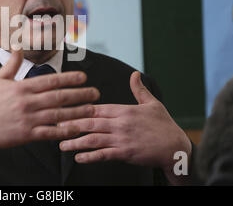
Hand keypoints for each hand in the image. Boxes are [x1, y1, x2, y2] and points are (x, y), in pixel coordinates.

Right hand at [0, 48, 99, 163]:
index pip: (50, 80)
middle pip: (59, 97)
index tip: (83, 77)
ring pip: (58, 114)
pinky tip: (77, 128)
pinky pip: (49, 133)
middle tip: (95, 92)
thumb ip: (12, 64)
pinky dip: (64, 131)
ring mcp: (27, 119)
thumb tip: (18, 45)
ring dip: (77, 112)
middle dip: (80, 94)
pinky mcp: (26, 135)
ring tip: (92, 109)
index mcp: (21, 87)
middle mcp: (27, 102)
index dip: (69, 78)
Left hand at [58, 71, 191, 179]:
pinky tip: (78, 157)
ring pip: (93, 139)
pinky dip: (90, 156)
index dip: (79, 109)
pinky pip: (104, 155)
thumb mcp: (152, 104)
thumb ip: (139, 90)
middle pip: (90, 122)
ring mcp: (122, 139)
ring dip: (76, 142)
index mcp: (124, 110)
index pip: (97, 108)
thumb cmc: (164, 125)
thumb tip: (135, 74)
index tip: (65, 109)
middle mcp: (120, 124)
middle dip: (72, 124)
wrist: (177, 147)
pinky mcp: (125, 153)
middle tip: (56, 126)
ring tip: (62, 144)